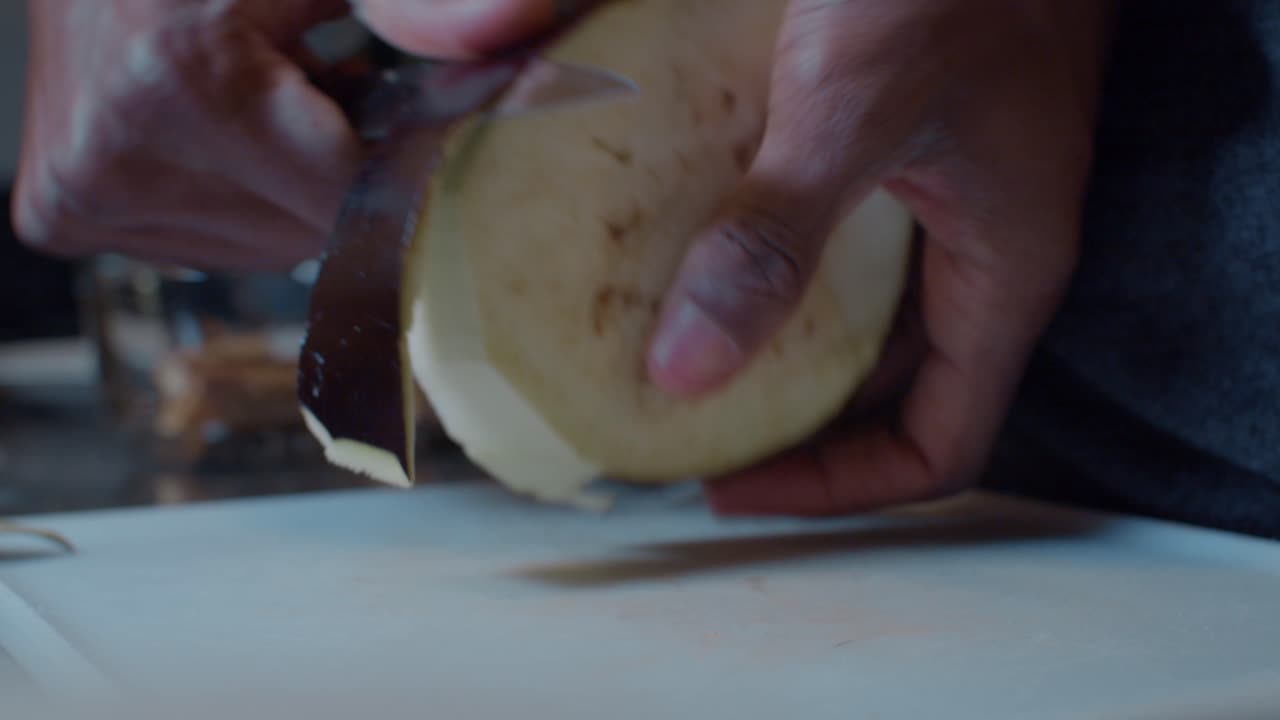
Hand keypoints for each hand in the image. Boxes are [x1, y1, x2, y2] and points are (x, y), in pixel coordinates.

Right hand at [11, 0, 554, 270]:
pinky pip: (207, 245)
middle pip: (311, 230)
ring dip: (288, 188)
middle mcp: (116, 155)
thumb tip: (521, 23)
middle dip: (338, 167)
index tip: (414, 122)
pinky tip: (221, 134)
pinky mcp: (64, 215)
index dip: (400, 163)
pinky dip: (237, 200)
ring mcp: (83, 195)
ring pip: (265, 248)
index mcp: (180, 82)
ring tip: (261, 102)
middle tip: (319, 85)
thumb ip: (415, 2)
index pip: (349, 193)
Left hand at [644, 0, 1115, 514]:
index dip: (837, 487)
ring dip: (777, 350)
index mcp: (1004, 274)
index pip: (936, 446)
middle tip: (685, 430)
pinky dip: (775, 270)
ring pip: (861, 323)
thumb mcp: (855, 106)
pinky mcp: (905, 150)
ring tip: (676, 360)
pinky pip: (841, 247)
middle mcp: (980, 253)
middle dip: (791, 426)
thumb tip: (687, 369)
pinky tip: (701, 257)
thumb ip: (777, 234)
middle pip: (889, 396)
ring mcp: (944, 201)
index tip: (732, 485)